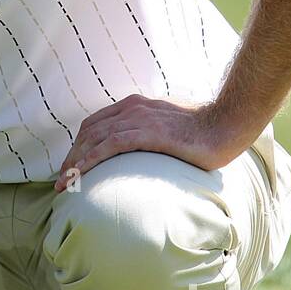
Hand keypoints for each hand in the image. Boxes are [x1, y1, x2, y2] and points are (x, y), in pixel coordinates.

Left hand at [53, 94, 244, 191]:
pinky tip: (80, 175)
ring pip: (94, 139)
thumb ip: (152, 132)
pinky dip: (91, 160)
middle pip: (89, 132)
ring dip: (75, 162)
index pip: (96, 124)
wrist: (228, 122)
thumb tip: (145, 149)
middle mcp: (133, 108)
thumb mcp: (170, 126)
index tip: (72, 166)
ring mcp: (140, 119)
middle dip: (71, 156)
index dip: (79, 145)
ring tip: (65, 184)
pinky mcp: (148, 132)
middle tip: (62, 180)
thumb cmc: (204, 128)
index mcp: (136, 105)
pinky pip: (110, 146)